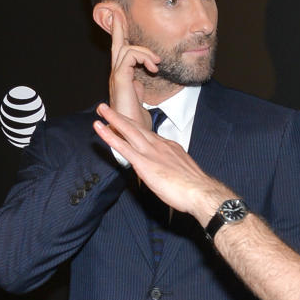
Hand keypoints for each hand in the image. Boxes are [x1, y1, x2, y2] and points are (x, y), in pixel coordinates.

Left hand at [93, 103, 230, 222]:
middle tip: (109, 107)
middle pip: (137, 127)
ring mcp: (150, 152)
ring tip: (101, 109)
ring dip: (113, 118)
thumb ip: (171, 168)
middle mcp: (159, 145)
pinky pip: (122, 147)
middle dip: (122, 116)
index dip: (136, 128)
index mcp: (168, 147)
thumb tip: (167, 172)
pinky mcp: (144, 163)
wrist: (201, 191)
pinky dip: (109, 136)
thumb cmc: (195, 187)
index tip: (127, 123)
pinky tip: (99, 128)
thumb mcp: (183, 172)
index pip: (148, 135)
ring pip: (129, 130)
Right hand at [108, 10, 157, 128]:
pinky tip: (153, 67)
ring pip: (126, 48)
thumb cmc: (135, 121)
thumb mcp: (139, 99)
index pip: (120, 52)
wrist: (131, 135)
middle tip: (117, 12)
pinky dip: (143, 57)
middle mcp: (116, 74)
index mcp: (121, 77)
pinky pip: (129, 56)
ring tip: (156, 63)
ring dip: (145, 51)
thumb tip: (141, 80)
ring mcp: (116, 76)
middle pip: (116, 44)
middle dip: (118, 27)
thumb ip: (139, 87)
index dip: (121, 36)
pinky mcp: (119, 80)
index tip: (121, 22)